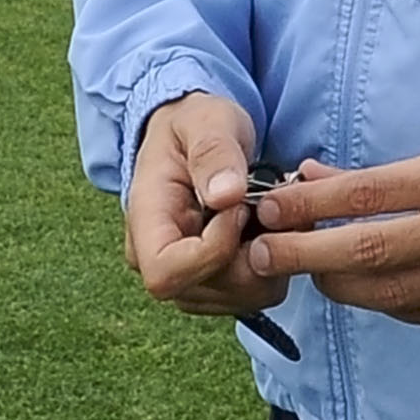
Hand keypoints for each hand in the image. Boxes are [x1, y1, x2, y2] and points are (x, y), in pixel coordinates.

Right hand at [127, 90, 294, 327]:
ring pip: (238, 298)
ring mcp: (185, 276)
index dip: (214, 250)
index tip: (239, 206)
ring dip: (269, 258)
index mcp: (145, 222)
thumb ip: (214, 153)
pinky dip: (275, 264)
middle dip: (253, 252)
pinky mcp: (213, 282)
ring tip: (272, 212)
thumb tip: (226, 196)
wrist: (195, 135)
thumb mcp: (206, 121)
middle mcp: (155, 259)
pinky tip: (272, 227)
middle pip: (207, 290)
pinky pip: (253, 293)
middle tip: (270, 205)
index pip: (166, 273)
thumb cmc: (195, 125)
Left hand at [245, 134, 419, 331]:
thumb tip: (319, 178)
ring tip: (306, 273)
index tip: (269, 208)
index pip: (371, 194)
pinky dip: (384, 302)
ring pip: (389, 295)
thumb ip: (396, 172)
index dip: (311, 206)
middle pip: (370, 252)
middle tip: (259, 253)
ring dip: (337, 286)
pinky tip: (364, 290)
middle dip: (304, 255)